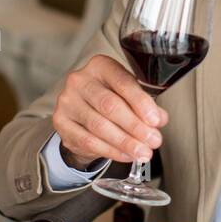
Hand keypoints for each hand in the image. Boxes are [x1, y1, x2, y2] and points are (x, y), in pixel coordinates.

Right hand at [52, 54, 168, 164]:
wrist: (81, 114)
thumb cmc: (110, 99)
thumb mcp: (130, 96)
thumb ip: (146, 105)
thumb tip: (159, 119)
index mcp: (100, 65)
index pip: (123, 82)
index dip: (141, 103)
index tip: (155, 120)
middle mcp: (80, 80)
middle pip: (110, 105)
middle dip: (136, 126)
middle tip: (154, 141)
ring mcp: (67, 101)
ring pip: (99, 126)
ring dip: (125, 142)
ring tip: (143, 152)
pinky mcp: (60, 122)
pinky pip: (89, 141)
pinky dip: (111, 151)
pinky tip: (126, 155)